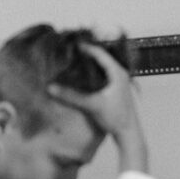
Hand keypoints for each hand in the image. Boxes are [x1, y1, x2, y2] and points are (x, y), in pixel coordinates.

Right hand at [47, 44, 146, 169]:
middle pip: (101, 58)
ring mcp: (120, 82)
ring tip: (74, 62)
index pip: (99, 53)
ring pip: (102, 67)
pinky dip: (92, 73)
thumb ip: (71, 96)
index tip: (70, 45)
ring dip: (89, 64)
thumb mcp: (92, 105)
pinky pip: (103, 75)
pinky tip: (82, 77)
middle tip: (70, 52)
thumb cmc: (115, 118)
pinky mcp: (117, 90)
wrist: (128, 134)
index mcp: (117, 72)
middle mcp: (120, 74)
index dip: (85, 48)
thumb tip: (50, 88)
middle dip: (85, 55)